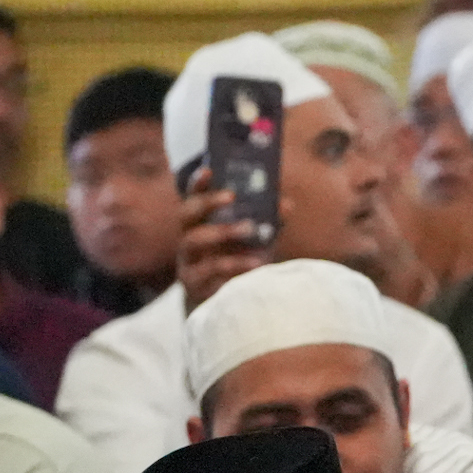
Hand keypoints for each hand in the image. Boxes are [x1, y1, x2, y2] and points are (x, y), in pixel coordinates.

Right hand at [173, 180, 271, 311]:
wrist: (227, 302)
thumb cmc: (240, 261)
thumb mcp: (257, 239)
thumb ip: (270, 220)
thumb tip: (286, 204)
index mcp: (202, 223)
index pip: (194, 197)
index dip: (198, 184)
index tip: (209, 169)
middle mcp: (189, 238)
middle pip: (186, 214)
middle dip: (207, 202)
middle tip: (231, 196)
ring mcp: (187, 260)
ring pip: (194, 240)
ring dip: (222, 231)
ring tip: (250, 228)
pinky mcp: (193, 282)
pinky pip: (209, 269)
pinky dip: (234, 263)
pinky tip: (256, 262)